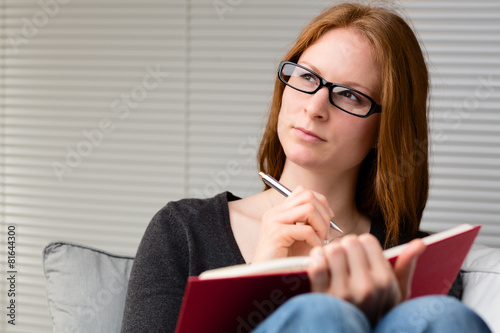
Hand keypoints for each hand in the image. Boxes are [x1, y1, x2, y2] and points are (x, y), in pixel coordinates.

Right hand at [252, 186, 331, 262]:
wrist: (268, 277)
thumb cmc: (285, 261)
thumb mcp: (300, 238)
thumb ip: (310, 223)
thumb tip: (330, 213)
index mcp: (279, 211)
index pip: (303, 191)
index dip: (321, 202)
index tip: (329, 219)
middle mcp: (274, 213)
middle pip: (308, 196)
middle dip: (324, 213)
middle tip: (326, 233)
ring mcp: (274, 221)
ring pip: (309, 208)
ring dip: (321, 225)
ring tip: (321, 240)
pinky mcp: (276, 233)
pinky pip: (306, 230)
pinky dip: (316, 240)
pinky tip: (314, 250)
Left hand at [307, 234, 425, 324]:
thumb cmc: (377, 311)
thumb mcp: (396, 293)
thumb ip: (406, 266)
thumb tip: (419, 243)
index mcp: (384, 280)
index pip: (368, 240)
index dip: (361, 244)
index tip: (358, 254)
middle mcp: (366, 286)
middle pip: (349, 242)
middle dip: (345, 246)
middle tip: (344, 257)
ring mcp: (343, 292)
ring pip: (332, 250)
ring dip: (329, 252)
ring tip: (332, 261)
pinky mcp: (323, 296)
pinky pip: (317, 263)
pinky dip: (315, 259)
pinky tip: (321, 265)